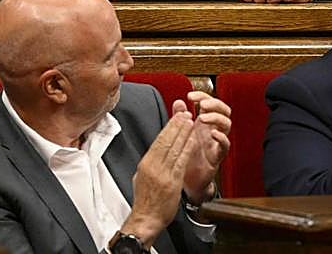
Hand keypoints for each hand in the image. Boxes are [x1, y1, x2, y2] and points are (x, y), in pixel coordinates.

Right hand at [122, 111, 195, 244]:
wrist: (146, 218)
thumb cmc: (145, 201)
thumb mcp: (140, 177)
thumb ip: (149, 164)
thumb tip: (156, 154)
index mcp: (145, 163)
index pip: (158, 140)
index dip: (168, 127)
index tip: (175, 117)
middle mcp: (154, 166)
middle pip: (166, 140)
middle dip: (176, 125)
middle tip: (184, 113)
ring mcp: (163, 173)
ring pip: (174, 148)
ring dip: (183, 133)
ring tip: (190, 122)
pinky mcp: (172, 182)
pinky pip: (181, 161)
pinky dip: (187, 149)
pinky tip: (192, 141)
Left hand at [178, 91, 231, 204]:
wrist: (186, 181)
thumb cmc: (185, 156)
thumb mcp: (180, 133)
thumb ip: (179, 117)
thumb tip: (178, 101)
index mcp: (203, 122)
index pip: (209, 102)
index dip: (202, 96)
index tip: (190, 96)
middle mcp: (212, 130)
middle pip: (223, 109)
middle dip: (214, 103)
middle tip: (203, 103)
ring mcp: (216, 142)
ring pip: (227, 124)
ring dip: (216, 117)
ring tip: (203, 117)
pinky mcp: (217, 156)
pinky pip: (225, 145)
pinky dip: (221, 137)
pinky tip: (213, 133)